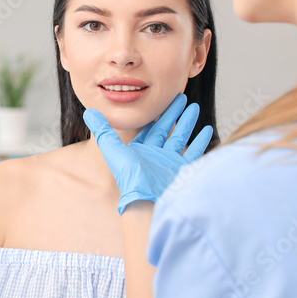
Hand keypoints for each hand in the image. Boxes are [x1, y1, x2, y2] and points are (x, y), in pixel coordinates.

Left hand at [83, 94, 212, 212]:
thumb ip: (103, 131)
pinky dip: (200, 142)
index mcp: (141, 150)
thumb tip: (89, 112)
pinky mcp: (182, 170)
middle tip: (182, 96)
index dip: (158, 113)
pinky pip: (194, 153)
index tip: (164, 98)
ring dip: (188, 122)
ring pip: (181, 138)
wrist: (147, 201)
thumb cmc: (130, 178)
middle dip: (174, 113)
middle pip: (167, 129)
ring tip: (195, 107)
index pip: (151, 127)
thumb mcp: (113, 150)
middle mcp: (156, 156)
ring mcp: (170, 163)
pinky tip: (207, 130)